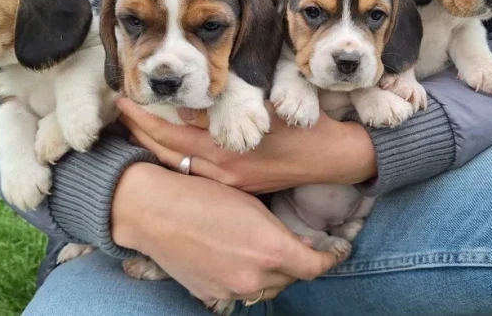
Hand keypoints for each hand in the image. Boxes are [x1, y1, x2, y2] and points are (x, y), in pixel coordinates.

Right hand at [111, 162, 342, 304]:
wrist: (153, 211)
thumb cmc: (202, 195)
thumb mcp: (252, 204)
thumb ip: (280, 230)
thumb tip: (298, 244)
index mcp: (272, 250)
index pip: (315, 266)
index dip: (331, 258)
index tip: (338, 250)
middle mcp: (256, 276)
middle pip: (292, 278)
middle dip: (298, 262)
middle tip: (296, 244)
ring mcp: (232, 290)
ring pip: (267, 288)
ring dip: (273, 273)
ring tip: (264, 251)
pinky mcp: (211, 295)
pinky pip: (241, 291)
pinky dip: (247, 278)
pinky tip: (237, 258)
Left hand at [117, 98, 376, 193]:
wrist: (335, 158)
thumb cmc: (306, 124)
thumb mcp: (269, 106)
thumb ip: (228, 106)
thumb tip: (187, 102)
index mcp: (225, 151)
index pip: (169, 133)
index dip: (143, 116)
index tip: (123, 98)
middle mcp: (220, 172)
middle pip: (166, 153)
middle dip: (139, 132)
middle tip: (120, 110)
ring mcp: (228, 182)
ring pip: (177, 165)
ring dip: (154, 145)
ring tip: (135, 126)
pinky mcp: (238, 187)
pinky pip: (195, 173)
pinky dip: (175, 157)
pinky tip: (168, 145)